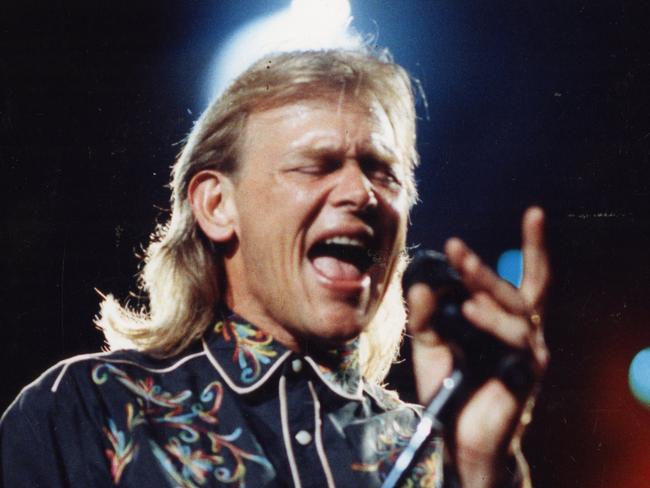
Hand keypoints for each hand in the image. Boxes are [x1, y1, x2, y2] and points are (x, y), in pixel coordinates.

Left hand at [406, 207, 549, 486]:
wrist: (457, 434)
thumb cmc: (449, 383)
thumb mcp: (429, 342)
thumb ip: (424, 314)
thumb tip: (420, 283)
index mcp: (505, 318)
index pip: (528, 277)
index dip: (536, 246)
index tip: (535, 212)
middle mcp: (523, 330)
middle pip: (514, 288)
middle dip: (482, 268)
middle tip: (455, 248)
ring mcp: (529, 351)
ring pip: (516, 311)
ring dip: (487, 292)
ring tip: (460, 287)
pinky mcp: (527, 373)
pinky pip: (515, 341)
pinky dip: (492, 324)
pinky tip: (470, 314)